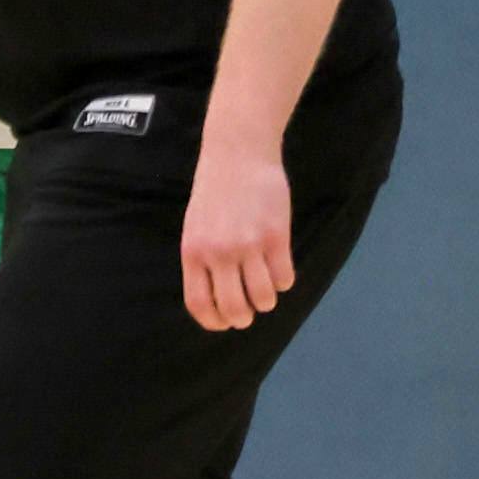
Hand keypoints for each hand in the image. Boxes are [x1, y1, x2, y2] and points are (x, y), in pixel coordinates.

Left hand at [180, 136, 295, 332]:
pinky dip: (284, 281)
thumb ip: (203, 259)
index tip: (224, 324)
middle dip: (243, 318)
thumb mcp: (195, 227)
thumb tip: (215, 296)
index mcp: (193, 253)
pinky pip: (285, 277)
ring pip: (264, 297)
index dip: (214, 321)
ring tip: (266, 290)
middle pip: (234, 307)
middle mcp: (219, 254)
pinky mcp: (276, 236)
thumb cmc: (214, 192)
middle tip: (249, 313)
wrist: (237, 155)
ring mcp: (249, 246)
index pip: (199, 303)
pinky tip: (280, 269)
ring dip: (267, 301)